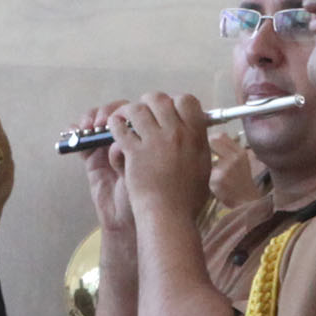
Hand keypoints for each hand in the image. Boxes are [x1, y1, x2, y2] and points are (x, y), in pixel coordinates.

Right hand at [75, 101, 135, 240]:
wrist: (130, 223)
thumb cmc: (148, 199)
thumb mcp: (147, 174)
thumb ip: (136, 157)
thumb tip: (121, 143)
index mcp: (150, 139)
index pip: (141, 113)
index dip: (131, 109)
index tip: (126, 115)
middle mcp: (131, 140)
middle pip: (118, 113)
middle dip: (109, 112)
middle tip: (103, 121)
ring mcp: (110, 148)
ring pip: (99, 123)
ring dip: (92, 119)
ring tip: (89, 127)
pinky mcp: (92, 158)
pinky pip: (83, 139)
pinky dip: (76, 132)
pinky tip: (75, 131)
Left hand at [112, 94, 214, 243]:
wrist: (169, 217)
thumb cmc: (188, 200)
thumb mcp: (203, 168)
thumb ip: (198, 147)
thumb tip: (197, 135)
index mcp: (196, 136)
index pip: (186, 100)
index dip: (173, 101)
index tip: (167, 110)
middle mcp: (177, 133)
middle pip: (159, 99)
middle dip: (147, 102)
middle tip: (142, 113)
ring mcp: (155, 141)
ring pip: (137, 109)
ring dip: (128, 111)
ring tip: (124, 118)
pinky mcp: (135, 152)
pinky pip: (120, 127)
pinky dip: (114, 125)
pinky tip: (113, 128)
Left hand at [207, 129, 259, 208]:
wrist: (247, 201)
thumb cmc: (242, 180)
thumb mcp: (242, 161)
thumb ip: (230, 149)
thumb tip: (213, 136)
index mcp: (240, 152)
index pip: (221, 136)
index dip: (212, 138)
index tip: (209, 143)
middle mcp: (233, 158)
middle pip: (212, 142)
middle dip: (208, 148)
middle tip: (209, 157)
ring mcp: (224, 169)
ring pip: (208, 160)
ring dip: (210, 167)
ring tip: (221, 177)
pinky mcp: (216, 180)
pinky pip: (208, 175)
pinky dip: (212, 181)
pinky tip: (220, 186)